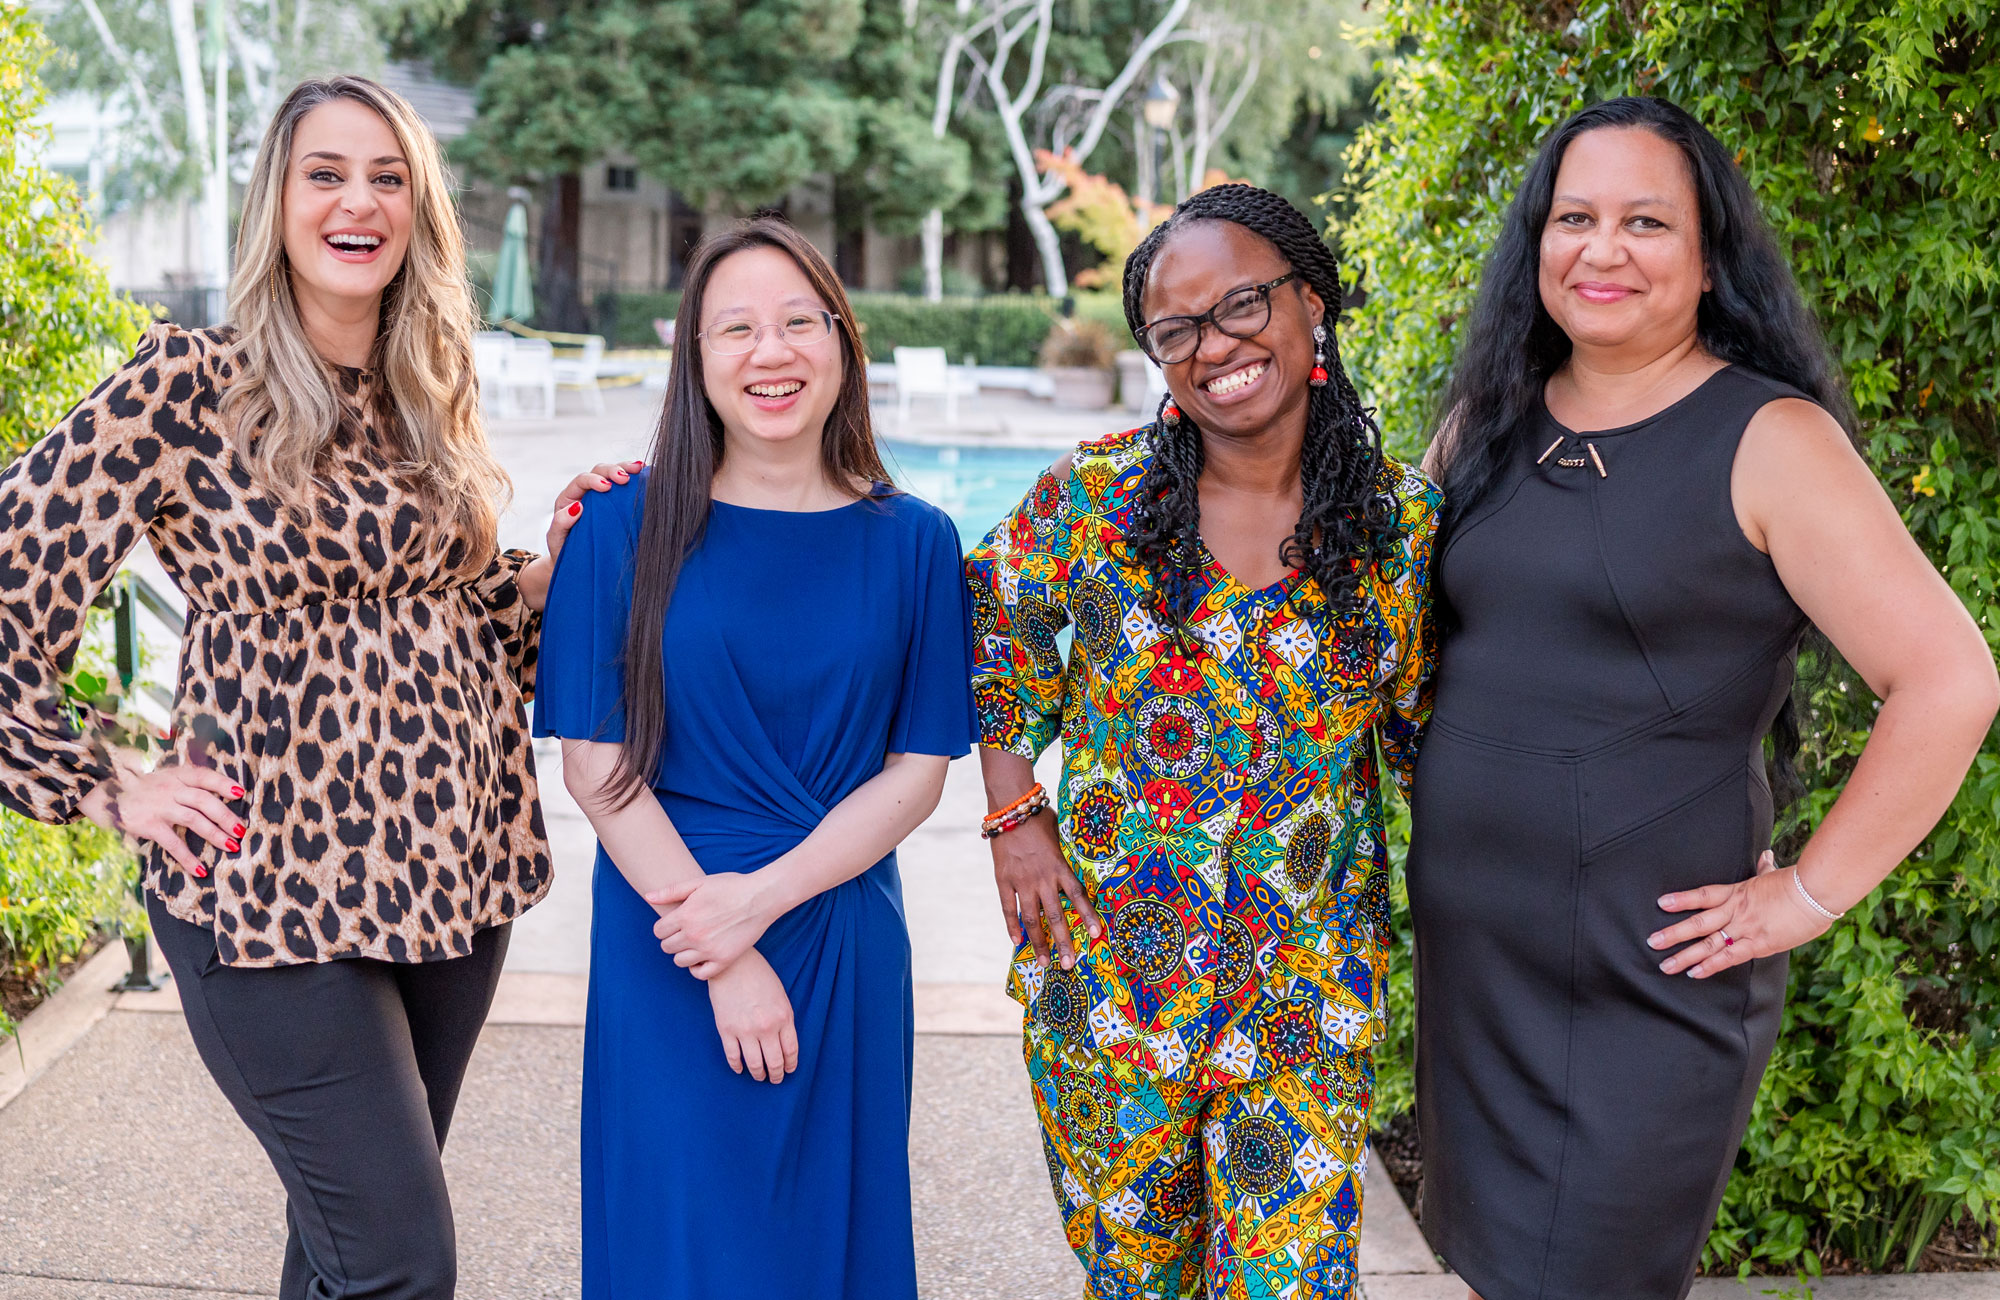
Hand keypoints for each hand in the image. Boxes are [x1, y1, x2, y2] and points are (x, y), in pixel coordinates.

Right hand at [78, 763, 245, 879]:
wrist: (102, 793)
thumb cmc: (142, 788)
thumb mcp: (164, 778)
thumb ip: (187, 784)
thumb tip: (221, 795)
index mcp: (176, 775)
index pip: (204, 776)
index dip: (223, 783)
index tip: (240, 793)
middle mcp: (170, 788)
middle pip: (204, 800)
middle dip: (226, 816)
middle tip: (241, 831)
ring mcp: (159, 806)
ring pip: (194, 819)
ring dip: (215, 835)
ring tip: (231, 847)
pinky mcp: (148, 825)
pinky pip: (172, 842)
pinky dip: (188, 857)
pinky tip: (200, 870)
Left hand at [544, 460, 644, 566]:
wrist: (575, 561)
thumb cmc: (564, 550)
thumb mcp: (557, 538)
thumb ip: (561, 523)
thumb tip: (577, 507)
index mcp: (570, 498)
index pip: (582, 481)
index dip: (594, 480)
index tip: (607, 487)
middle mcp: (585, 492)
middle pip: (598, 471)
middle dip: (612, 471)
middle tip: (625, 478)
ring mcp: (601, 497)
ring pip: (613, 474)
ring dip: (626, 469)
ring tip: (639, 468)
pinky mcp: (615, 503)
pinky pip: (624, 487)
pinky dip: (635, 478)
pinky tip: (645, 474)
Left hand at [645, 872, 777, 978]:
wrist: (761, 897)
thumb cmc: (730, 886)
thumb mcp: (700, 882)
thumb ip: (671, 891)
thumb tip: (647, 897)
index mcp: (686, 915)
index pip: (659, 931)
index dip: (665, 927)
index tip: (675, 923)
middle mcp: (694, 935)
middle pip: (667, 947)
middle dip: (672, 939)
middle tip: (685, 932)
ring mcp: (709, 949)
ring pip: (680, 961)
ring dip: (683, 953)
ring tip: (694, 943)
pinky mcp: (724, 960)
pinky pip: (700, 974)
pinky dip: (698, 968)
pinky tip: (703, 957)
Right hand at [706, 949, 797, 1083]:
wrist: (733, 964)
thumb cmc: (759, 975)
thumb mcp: (781, 996)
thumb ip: (783, 1019)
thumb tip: (783, 1042)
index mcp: (783, 1017)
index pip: (791, 1051)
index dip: (790, 1065)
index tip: (789, 1071)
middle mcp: (766, 1027)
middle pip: (774, 1061)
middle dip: (776, 1074)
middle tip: (775, 1080)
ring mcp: (745, 1030)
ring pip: (754, 1064)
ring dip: (758, 1074)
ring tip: (760, 1077)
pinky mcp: (726, 1030)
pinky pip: (733, 1056)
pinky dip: (737, 1066)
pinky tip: (740, 1069)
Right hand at [989, 809, 1100, 968]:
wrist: (1011, 807)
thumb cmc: (1040, 817)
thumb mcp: (1061, 835)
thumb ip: (1067, 855)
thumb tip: (1080, 865)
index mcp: (1060, 867)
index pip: (1078, 897)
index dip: (1088, 916)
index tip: (1096, 935)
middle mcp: (1043, 878)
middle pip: (1056, 917)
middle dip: (1063, 943)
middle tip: (1070, 964)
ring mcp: (1022, 881)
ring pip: (1032, 919)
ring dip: (1039, 942)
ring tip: (1044, 962)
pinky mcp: (1003, 880)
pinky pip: (1008, 908)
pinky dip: (1012, 926)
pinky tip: (1016, 942)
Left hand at [1649, 850, 1832, 977]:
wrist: (1816, 893)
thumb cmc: (1798, 883)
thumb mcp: (1775, 874)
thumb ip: (1766, 869)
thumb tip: (1766, 856)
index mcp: (1737, 892)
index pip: (1702, 895)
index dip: (1681, 899)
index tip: (1661, 903)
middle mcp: (1735, 911)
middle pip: (1697, 923)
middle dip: (1673, 933)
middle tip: (1652, 941)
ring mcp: (1745, 928)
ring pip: (1708, 943)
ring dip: (1684, 955)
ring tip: (1665, 964)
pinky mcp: (1759, 944)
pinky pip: (1729, 957)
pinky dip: (1710, 966)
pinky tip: (1694, 973)